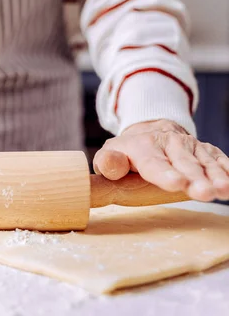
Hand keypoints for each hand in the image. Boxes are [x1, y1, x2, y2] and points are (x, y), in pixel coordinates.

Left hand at [93, 119, 228, 201]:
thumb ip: (107, 163)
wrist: (149, 132)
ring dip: (215, 176)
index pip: (154, 163)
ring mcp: (190, 146)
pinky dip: (227, 169)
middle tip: (204, 193)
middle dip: (195, 178)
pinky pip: (219, 158)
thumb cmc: (127, 153)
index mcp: (143, 146)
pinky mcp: (206, 151)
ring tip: (222, 190)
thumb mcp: (110, 155)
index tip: (176, 184)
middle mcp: (170, 143)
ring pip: (204, 162)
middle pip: (184, 163)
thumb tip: (110, 167)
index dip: (165, 174)